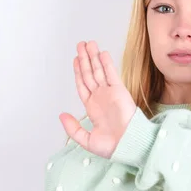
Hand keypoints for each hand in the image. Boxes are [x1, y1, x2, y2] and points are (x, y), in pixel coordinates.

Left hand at [59, 41, 136, 158]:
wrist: (128, 145)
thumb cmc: (112, 146)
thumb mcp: (86, 140)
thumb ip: (73, 128)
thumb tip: (62, 115)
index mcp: (92, 108)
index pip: (83, 85)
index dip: (78, 72)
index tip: (76, 59)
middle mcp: (100, 97)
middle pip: (89, 74)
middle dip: (84, 59)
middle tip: (80, 45)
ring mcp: (110, 93)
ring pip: (98, 71)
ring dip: (93, 57)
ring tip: (89, 43)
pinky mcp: (119, 91)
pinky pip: (111, 74)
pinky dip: (106, 63)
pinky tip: (102, 53)